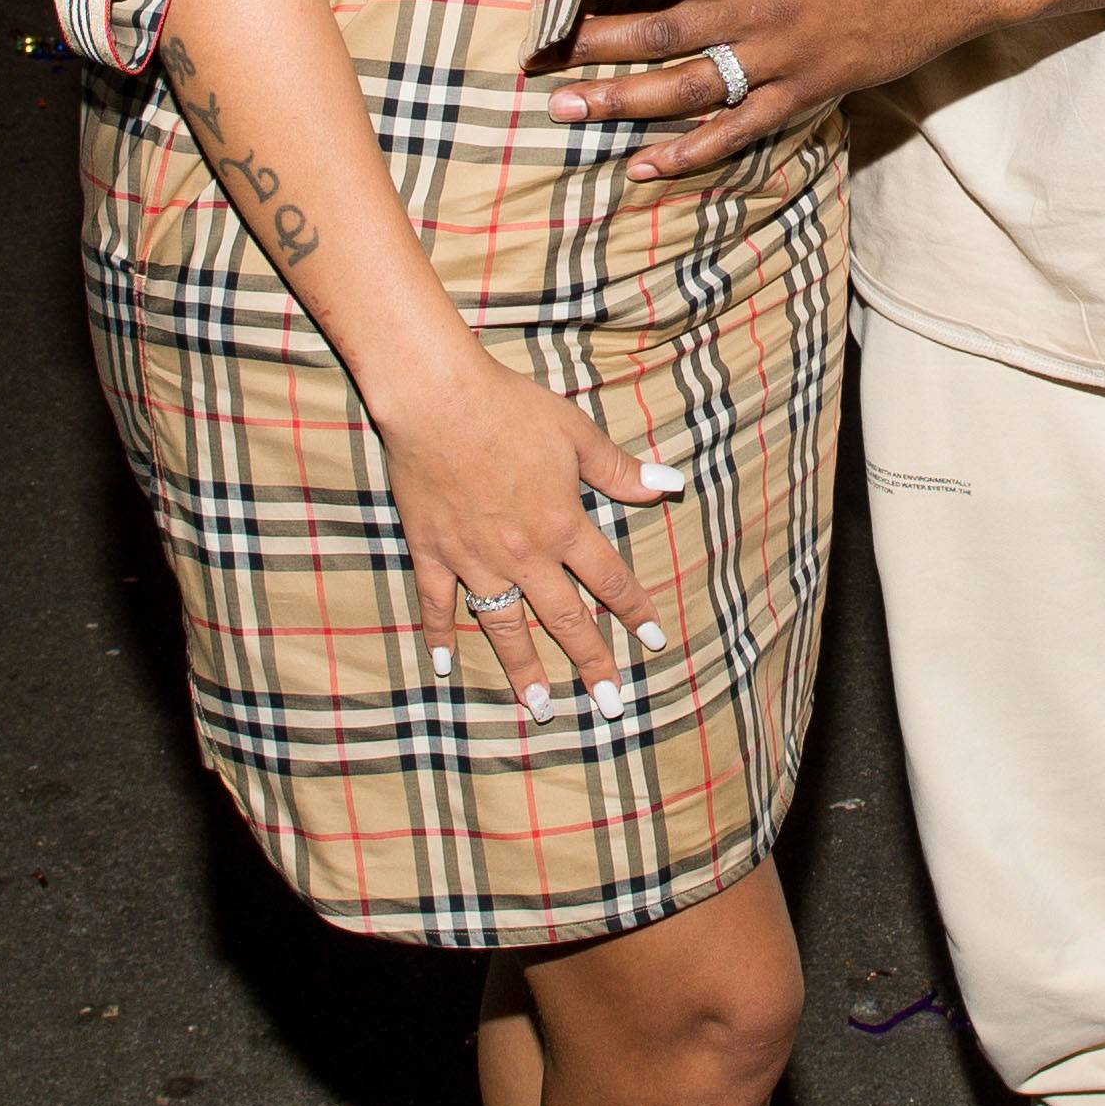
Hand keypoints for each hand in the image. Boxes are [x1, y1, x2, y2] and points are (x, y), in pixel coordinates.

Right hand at [379, 345, 685, 724]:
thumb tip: (671, 487)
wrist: (438, 399)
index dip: (634, 611)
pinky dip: (439, 636)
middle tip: (609, 706)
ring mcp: (474, 558)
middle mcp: (523, 554)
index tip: (653, 642)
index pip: (609, 579)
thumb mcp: (576, 434)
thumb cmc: (510, 409)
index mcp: (562, 525)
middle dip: (591, 663)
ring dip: (522, 668)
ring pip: (503, 625)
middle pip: (564, 618)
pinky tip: (443, 666)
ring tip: (538, 706)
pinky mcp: (433, 552)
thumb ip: (620, 470)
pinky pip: (437, 604)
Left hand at [548, 0, 996, 178]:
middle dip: (596, 48)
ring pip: (691, 89)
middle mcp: (765, 11)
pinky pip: (741, 129)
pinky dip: (692, 151)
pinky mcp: (807, 92)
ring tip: (568, 110)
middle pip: (663, 33)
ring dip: (624, 103)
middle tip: (537, 60)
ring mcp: (786, 60)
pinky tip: (646, 164)